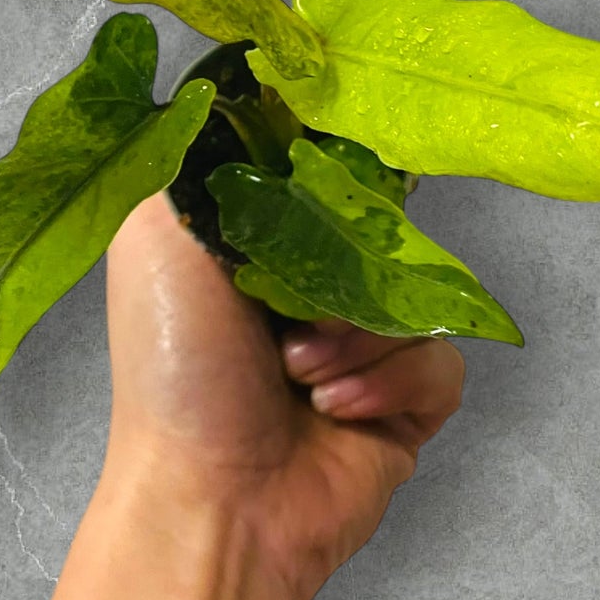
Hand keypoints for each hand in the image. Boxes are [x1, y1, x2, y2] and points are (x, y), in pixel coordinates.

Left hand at [104, 191, 464, 599]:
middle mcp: (307, 295)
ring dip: (357, 332)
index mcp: (252, 250)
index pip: (320, 182)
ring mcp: (361, 350)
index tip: (327, 181)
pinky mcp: (404, 405)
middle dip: (341, 265)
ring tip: (301, 372)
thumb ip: (197, 159)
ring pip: (415, 296)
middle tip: (292, 307)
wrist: (213, 498)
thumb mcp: (156, 235)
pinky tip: (338, 405)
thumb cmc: (174, 366)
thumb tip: (241, 101)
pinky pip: (442, 360)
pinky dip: (391, 379)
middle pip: (378, 233)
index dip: (330, 179)